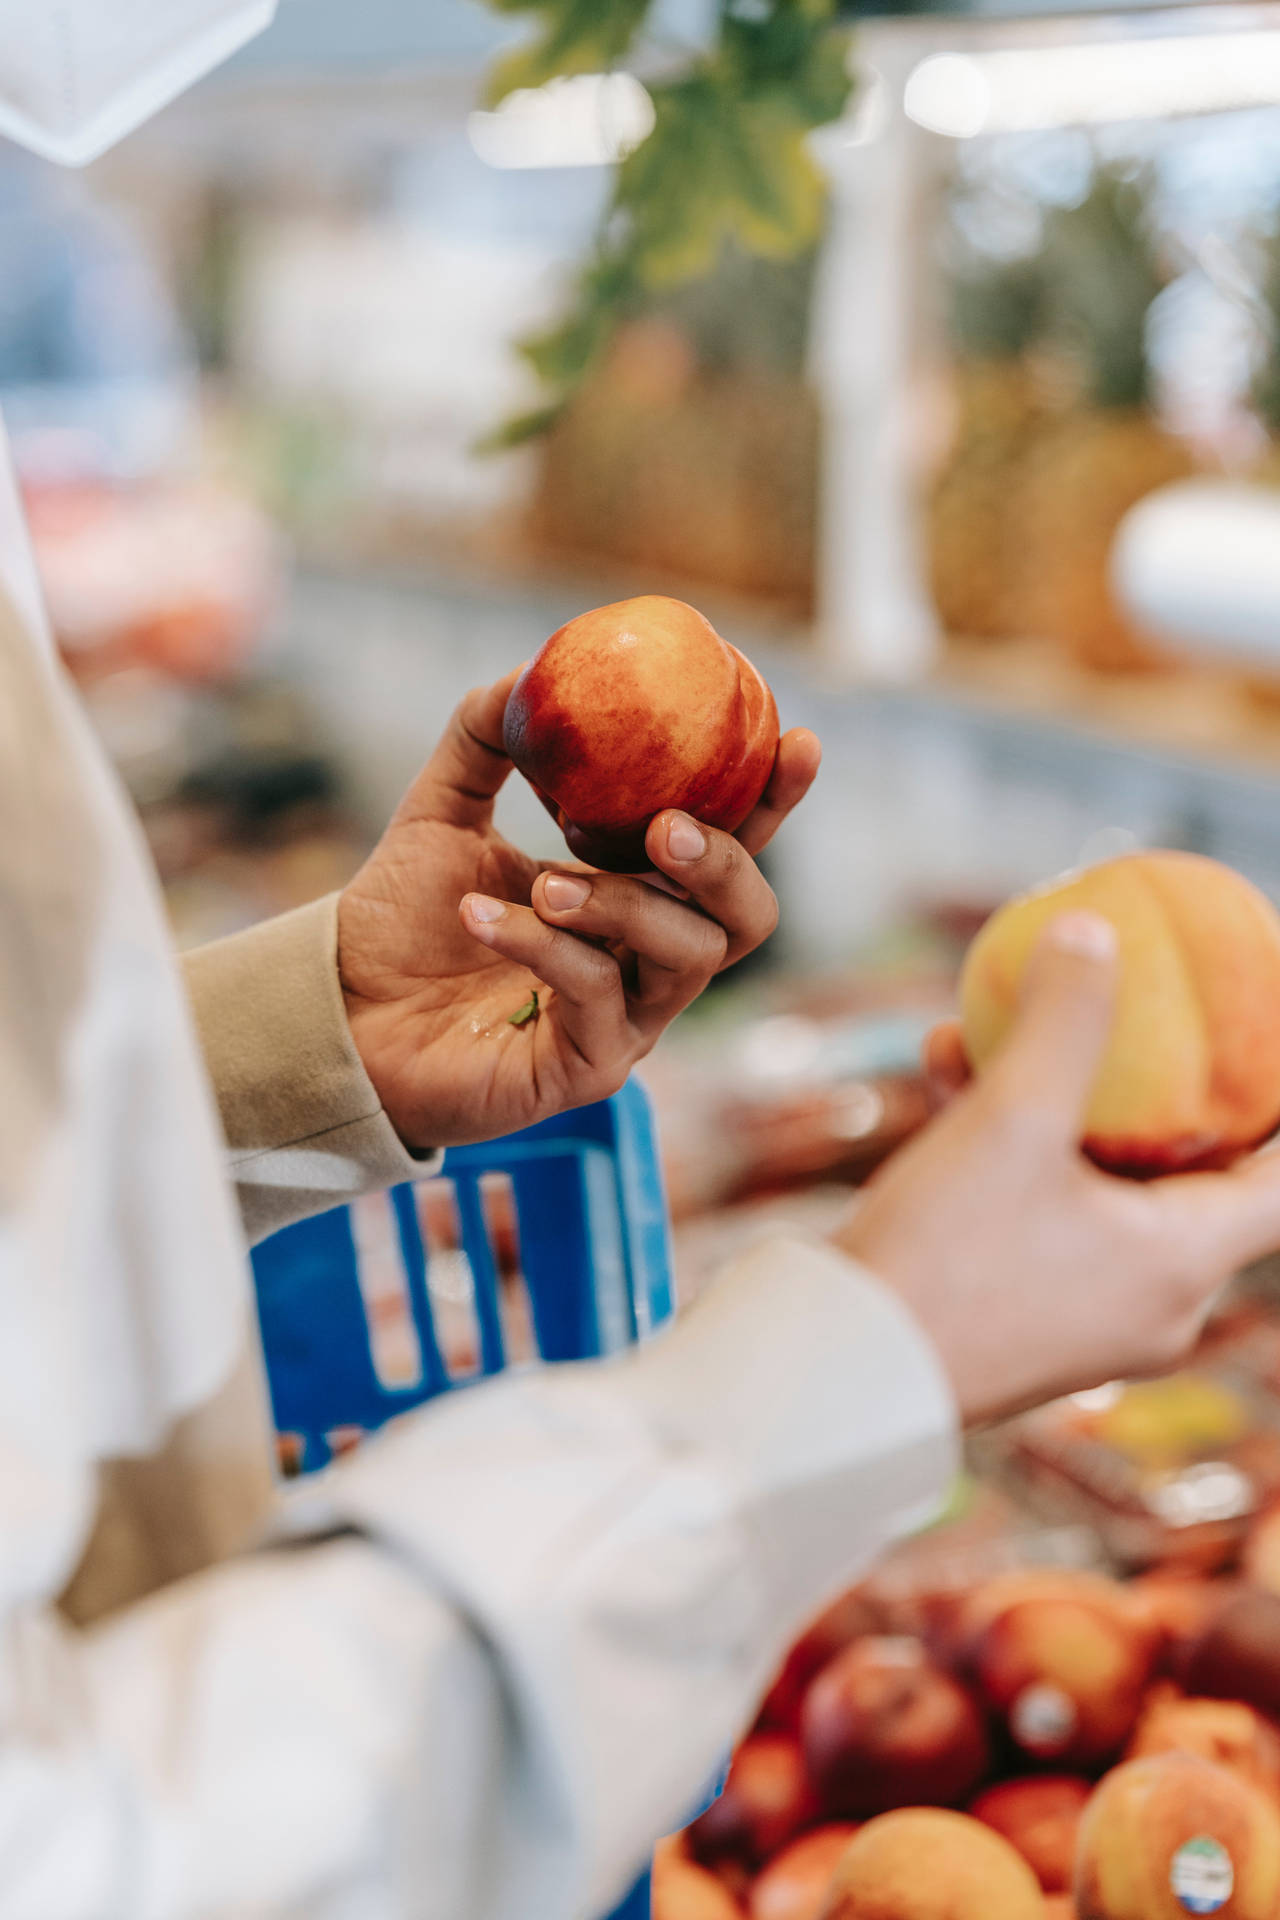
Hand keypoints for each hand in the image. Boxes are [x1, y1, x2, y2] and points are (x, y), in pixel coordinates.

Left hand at [337, 671, 820, 1150]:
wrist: (341, 1010)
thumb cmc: (404, 921)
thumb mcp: (443, 811)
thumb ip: (486, 739)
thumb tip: (530, 671)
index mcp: (636, 899)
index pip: (732, 850)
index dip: (773, 800)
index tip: (796, 740)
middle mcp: (648, 965)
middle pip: (747, 920)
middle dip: (724, 864)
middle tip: (666, 829)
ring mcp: (625, 1024)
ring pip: (685, 959)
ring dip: (622, 906)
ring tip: (545, 881)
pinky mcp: (585, 1070)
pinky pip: (597, 997)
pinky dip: (542, 944)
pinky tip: (481, 914)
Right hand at [835, 912, 1279, 1425]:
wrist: (838, 1372)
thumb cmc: (944, 1255)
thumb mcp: (1011, 1119)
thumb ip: (1064, 1020)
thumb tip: (1093, 929)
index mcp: (1181, 1265)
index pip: (1279, 1181)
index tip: (1264, 1041)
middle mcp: (1150, 1299)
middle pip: (1191, 1173)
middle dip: (1160, 1085)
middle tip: (1159, 1016)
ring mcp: (1083, 1312)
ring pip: (1099, 1180)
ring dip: (1061, 1098)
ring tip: (1007, 1020)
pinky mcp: (1018, 1311)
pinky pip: (1040, 1206)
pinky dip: (1012, 1142)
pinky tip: (947, 1065)